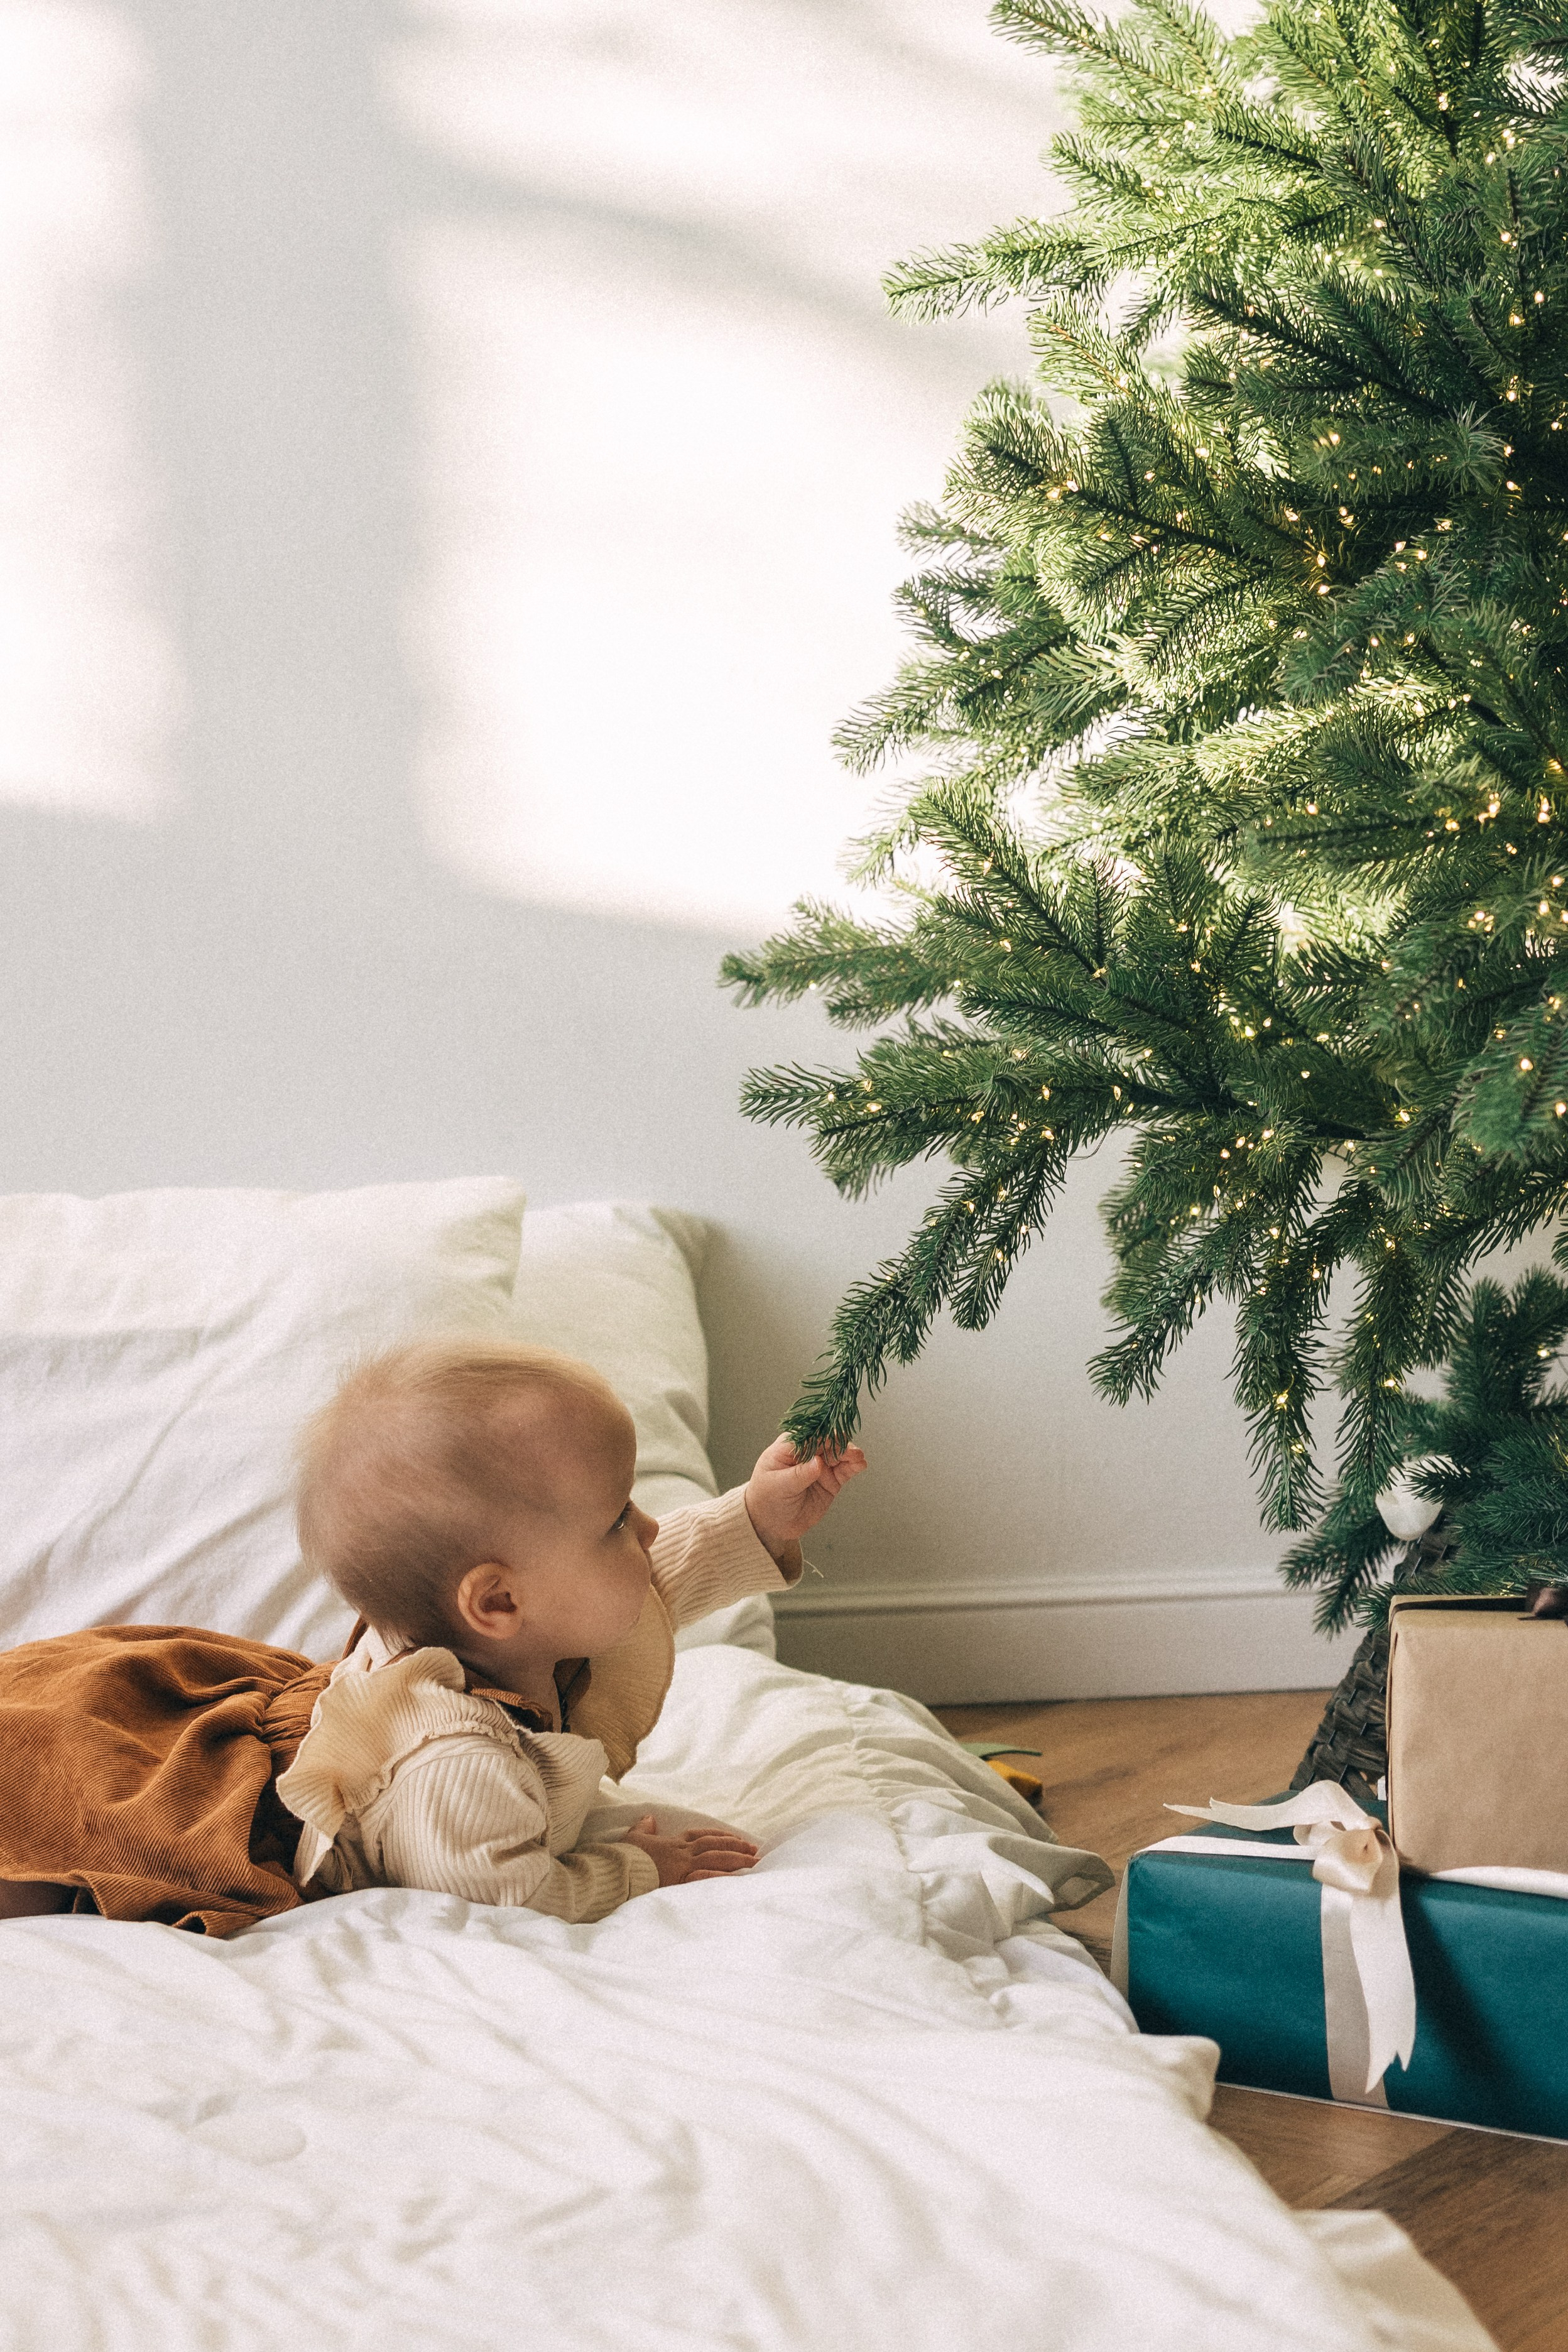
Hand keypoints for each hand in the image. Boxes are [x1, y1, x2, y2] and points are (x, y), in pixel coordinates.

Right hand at [621, 1814, 759, 1887]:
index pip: (700, 1836)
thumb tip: (648, 1818)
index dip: (719, 1836)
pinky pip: (708, 1878)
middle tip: (755, 1850)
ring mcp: (683, 1868)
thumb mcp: (632, 1839)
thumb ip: (643, 1829)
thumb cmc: (623, 1859)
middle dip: (736, 1847)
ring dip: (737, 1860)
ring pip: (716, 1859)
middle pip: (714, 1846)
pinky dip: (724, 1878)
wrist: (617, 1872)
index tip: (734, 1838)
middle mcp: (681, 1854)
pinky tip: (739, 1880)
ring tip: (755, 1863)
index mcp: (672, 1843)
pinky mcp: (682, 1884)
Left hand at [744, 1435, 866, 1560]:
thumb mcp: (777, 1486)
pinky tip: (860, 1464)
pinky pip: (845, 1470)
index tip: (834, 1442)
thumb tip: (818, 1463)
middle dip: (840, 1445)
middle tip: (850, 1452)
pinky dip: (854, 1466)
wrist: (772, 1524)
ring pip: (839, 1454)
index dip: (823, 1437)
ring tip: (858, 1458)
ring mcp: (820, 1466)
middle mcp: (807, 1453)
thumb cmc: (767, 1499)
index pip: (808, 1436)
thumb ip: (798, 1474)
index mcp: (789, 1447)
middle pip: (827, 1442)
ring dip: (850, 1453)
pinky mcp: (831, 1479)